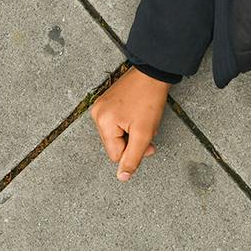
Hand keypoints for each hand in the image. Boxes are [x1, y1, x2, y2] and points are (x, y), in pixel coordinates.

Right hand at [89, 65, 170, 180]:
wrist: (154, 73)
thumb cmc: (149, 100)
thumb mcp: (143, 133)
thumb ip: (132, 158)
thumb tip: (122, 177)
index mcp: (102, 122)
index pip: (115, 154)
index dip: (134, 151)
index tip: (148, 141)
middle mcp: (97, 113)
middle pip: (114, 144)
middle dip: (133, 141)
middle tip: (148, 130)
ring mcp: (101, 106)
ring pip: (117, 134)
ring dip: (132, 132)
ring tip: (143, 119)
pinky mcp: (107, 100)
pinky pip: (116, 122)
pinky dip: (129, 122)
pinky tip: (138, 113)